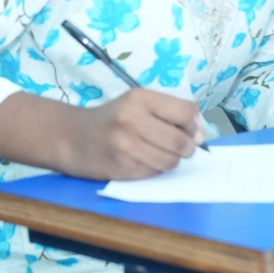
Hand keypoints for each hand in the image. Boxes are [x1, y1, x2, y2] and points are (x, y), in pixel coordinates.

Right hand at [59, 89, 204, 179]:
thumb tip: (202, 133)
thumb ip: (171, 112)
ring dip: (171, 161)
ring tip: (157, 153)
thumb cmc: (111, 119)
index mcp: (139, 98)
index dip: (193, 125)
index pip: (185, 113)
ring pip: (170, 161)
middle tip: (178, 146)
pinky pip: (154, 174)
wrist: (72, 137)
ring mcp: (126, 146)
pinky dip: (154, 170)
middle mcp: (131, 120)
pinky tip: (141, 160)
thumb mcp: (137, 103)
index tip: (189, 130)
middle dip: (186, 148)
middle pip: (181, 142)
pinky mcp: (122, 168)